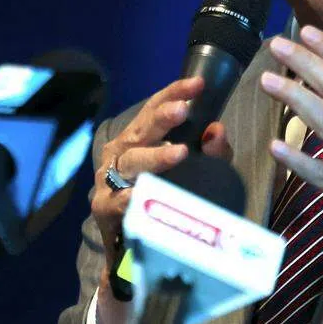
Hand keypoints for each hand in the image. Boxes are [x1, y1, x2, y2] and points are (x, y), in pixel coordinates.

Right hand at [90, 77, 232, 323]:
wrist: (132, 240)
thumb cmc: (164, 191)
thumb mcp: (198, 169)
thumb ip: (213, 152)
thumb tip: (218, 131)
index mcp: (141, 134)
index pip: (156, 107)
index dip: (175, 92)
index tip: (198, 84)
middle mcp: (123, 149)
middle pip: (143, 129)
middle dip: (163, 118)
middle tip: (184, 111)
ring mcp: (110, 176)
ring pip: (133, 162)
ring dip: (155, 157)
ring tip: (180, 153)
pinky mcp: (105, 205)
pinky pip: (119, 199)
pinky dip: (131, 196)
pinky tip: (142, 193)